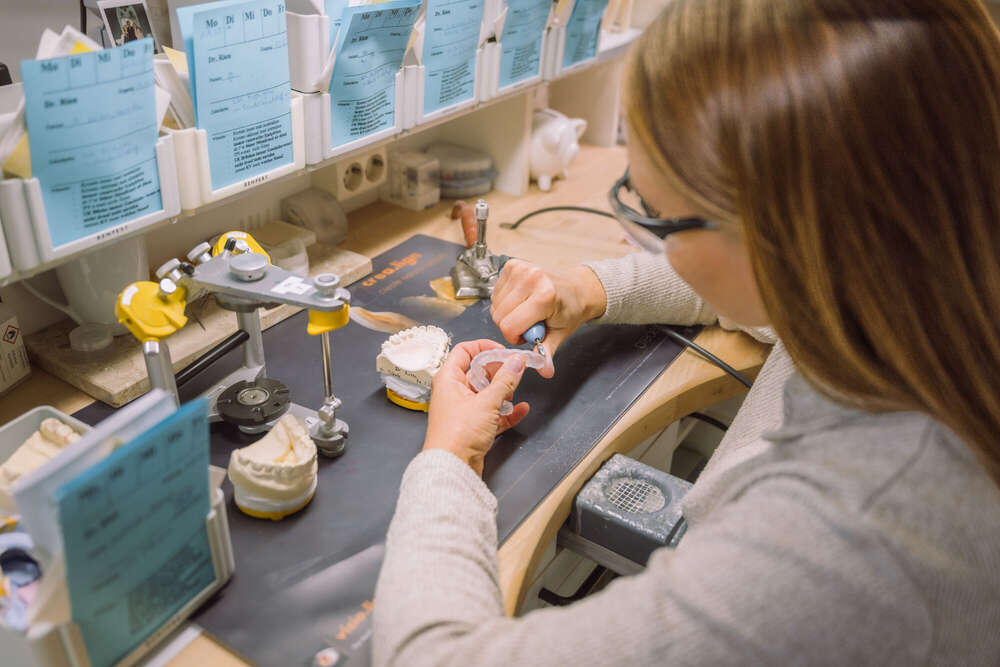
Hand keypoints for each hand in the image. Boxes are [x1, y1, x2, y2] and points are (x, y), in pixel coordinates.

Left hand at [423, 340, 532, 474]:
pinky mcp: (472, 426)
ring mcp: (463, 409)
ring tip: (514, 392)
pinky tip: (520, 410)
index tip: (504, 351)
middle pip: (479, 372)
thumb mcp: (486, 402)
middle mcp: (453, 392)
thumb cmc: (456, 435)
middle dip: (499, 372)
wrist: (452, 467)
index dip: (485, 347)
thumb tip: (516, 362)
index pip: (465, 351)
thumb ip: (505, 380)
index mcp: (448, 378)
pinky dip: (506, 411)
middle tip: (515, 371)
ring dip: (503, 392)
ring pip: (487, 393)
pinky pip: (492, 413)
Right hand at [490, 260, 606, 376]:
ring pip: (495, 304)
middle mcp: (531, 278)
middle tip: (529, 323)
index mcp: (544, 296)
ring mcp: (520, 269)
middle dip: (510, 325)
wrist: (578, 288)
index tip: (526, 336)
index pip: (509, 325)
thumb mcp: (560, 334)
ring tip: (526, 311)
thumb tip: (544, 370)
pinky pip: (495, 292)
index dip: (514, 337)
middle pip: (499, 316)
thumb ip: (547, 352)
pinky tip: (520, 301)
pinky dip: (504, 301)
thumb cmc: (570, 309)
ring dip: (506, 313)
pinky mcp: (512, 264)